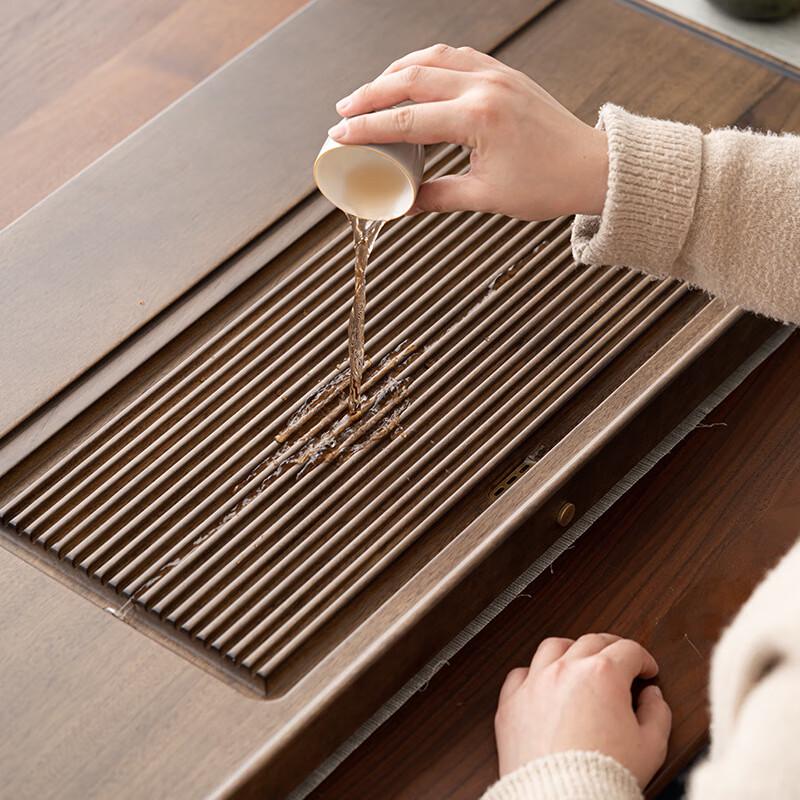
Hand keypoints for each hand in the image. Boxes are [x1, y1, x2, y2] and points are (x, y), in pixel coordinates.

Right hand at [329, 44, 607, 219]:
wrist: (592, 168)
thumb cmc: (548, 185)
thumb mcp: (486, 198)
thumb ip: (437, 196)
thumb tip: (402, 202)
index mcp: (479, 119)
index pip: (407, 120)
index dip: (367, 128)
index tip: (339, 135)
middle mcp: (485, 86)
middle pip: (410, 79)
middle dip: (370, 94)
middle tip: (343, 109)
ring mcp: (496, 74)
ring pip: (431, 58)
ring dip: (396, 72)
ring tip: (371, 92)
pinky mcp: (504, 73)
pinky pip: (456, 56)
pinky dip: (427, 63)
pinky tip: (413, 77)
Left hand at [494, 633, 671, 788]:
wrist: (562, 799)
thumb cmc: (602, 775)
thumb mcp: (651, 747)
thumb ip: (657, 714)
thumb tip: (652, 696)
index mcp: (602, 674)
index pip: (628, 650)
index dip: (644, 659)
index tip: (646, 671)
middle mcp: (566, 670)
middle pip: (591, 641)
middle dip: (611, 648)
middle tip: (620, 661)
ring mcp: (535, 682)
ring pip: (553, 647)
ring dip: (571, 650)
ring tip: (580, 662)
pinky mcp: (512, 702)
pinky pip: (520, 674)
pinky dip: (534, 673)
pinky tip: (543, 682)